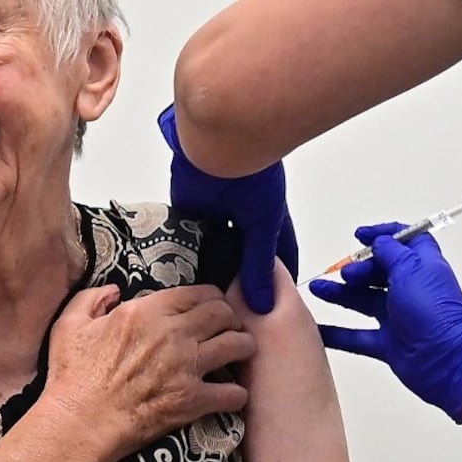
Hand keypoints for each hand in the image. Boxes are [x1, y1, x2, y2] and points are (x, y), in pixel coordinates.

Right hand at [45, 284, 256, 458]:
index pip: (198, 292)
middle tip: (232, 325)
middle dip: (233, 317)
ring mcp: (186, 367)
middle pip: (223, 314)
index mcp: (146, 312)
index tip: (214, 303)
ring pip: (236, 345)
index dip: (212, 296)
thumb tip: (114, 289)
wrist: (79, 422)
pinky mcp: (192, 400)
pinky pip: (233, 392)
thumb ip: (93, 298)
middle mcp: (173, 334)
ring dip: (244, 346)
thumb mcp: (70, 324)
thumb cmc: (73, 376)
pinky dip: (237, 393)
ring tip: (242, 350)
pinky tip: (232, 393)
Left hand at [158, 104, 297, 313]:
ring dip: (211, 269)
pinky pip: (187, 239)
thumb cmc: (254, 176)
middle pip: (242, 257)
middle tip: (235, 315)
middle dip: (239, 280)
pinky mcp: (189, 212)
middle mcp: (242, 218)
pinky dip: (185, 256)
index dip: (278, 282)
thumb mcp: (264, 225)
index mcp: (269, 219)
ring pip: (214, 250)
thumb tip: (263, 305)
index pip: (277, 257)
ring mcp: (216, 215)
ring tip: (207, 305)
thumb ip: (259, 263)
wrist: (219, 145)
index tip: (276, 310)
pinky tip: (183, 282)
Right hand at [309, 222, 461, 422]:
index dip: (383, 235)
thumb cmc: (434, 312)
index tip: (361, 235)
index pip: (403, 242)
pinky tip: (316, 327)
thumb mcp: (410, 268)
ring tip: (317, 288)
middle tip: (345, 273)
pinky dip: (336, 332)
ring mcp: (399, 317)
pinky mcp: (389, 344)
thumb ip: (390, 251)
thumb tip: (378, 241)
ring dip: (339, 293)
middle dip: (358, 267)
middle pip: (378, 271)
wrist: (447, 360)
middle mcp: (410, 290)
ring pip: (363, 300)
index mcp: (421, 267)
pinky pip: (356, 336)